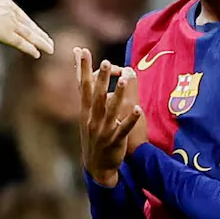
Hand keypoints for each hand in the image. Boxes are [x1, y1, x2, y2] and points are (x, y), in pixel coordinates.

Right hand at [0, 0, 53, 57]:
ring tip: (50, 49)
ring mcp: (9, 23)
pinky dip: (30, 49)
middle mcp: (10, 11)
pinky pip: (21, 43)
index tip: (33, 27)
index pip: (18, 13)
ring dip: (40, 42)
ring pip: (29, 34)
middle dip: (38, 33)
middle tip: (48, 40)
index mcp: (3, 0)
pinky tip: (38, 54)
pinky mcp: (6, 34)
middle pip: (27, 24)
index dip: (25, 21)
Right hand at [77, 48, 142, 186]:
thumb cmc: (94, 139)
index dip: (82, 68)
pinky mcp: (115, 141)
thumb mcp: (87, 119)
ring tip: (125, 80)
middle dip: (101, 77)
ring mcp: (104, 130)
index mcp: (85, 112)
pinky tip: (138, 109)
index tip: (81, 50)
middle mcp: (93, 119)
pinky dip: (131, 119)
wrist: (96, 168)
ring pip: (112, 109)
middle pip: (97, 95)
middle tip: (105, 61)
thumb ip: (89, 99)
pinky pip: (124, 128)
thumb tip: (89, 79)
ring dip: (118, 94)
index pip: (83, 85)